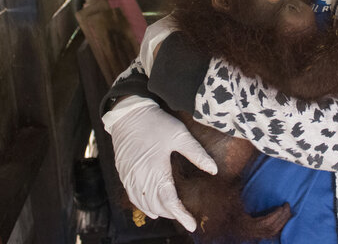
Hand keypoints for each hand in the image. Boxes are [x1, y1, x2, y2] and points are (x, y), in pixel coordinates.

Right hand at [102, 95, 217, 231]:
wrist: (128, 113)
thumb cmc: (156, 123)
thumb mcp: (180, 135)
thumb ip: (197, 154)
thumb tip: (214, 170)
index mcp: (156, 169)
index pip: (169, 201)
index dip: (181, 215)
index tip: (191, 224)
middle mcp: (141, 177)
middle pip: (156, 205)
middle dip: (171, 214)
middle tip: (185, 215)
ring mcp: (130, 176)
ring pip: (143, 203)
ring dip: (157, 211)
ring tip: (171, 213)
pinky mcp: (123, 173)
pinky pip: (132, 196)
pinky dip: (142, 205)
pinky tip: (150, 208)